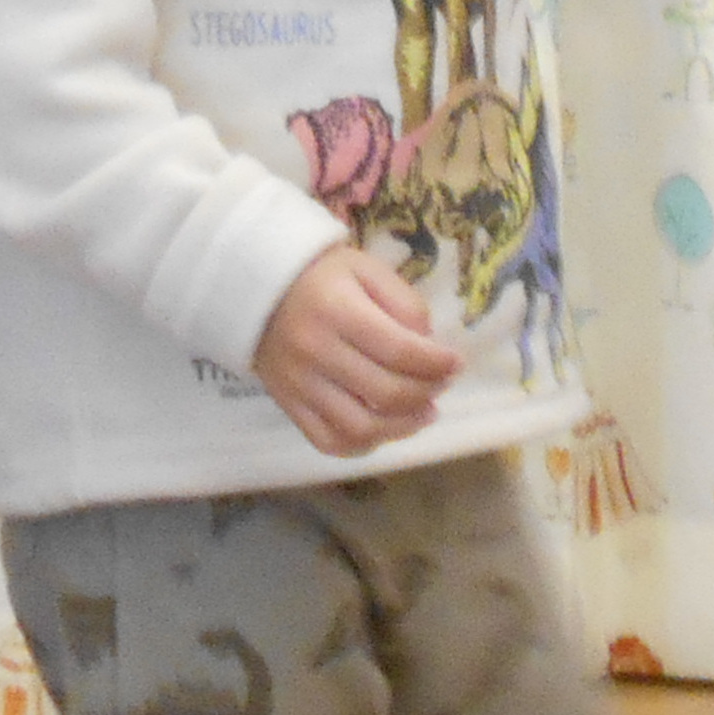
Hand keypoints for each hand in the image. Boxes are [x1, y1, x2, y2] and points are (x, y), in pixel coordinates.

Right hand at [254, 243, 464, 455]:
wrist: (257, 287)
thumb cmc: (322, 274)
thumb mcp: (368, 269)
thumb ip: (404, 304)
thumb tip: (429, 348)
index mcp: (338, 310)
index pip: (399, 350)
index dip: (436, 363)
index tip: (456, 363)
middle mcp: (316, 352)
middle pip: (384, 392)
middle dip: (426, 393)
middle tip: (442, 384)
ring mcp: (299, 385)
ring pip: (359, 427)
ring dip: (402, 427)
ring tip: (424, 413)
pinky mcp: (288, 405)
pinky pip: (329, 441)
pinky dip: (364, 444)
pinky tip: (386, 428)